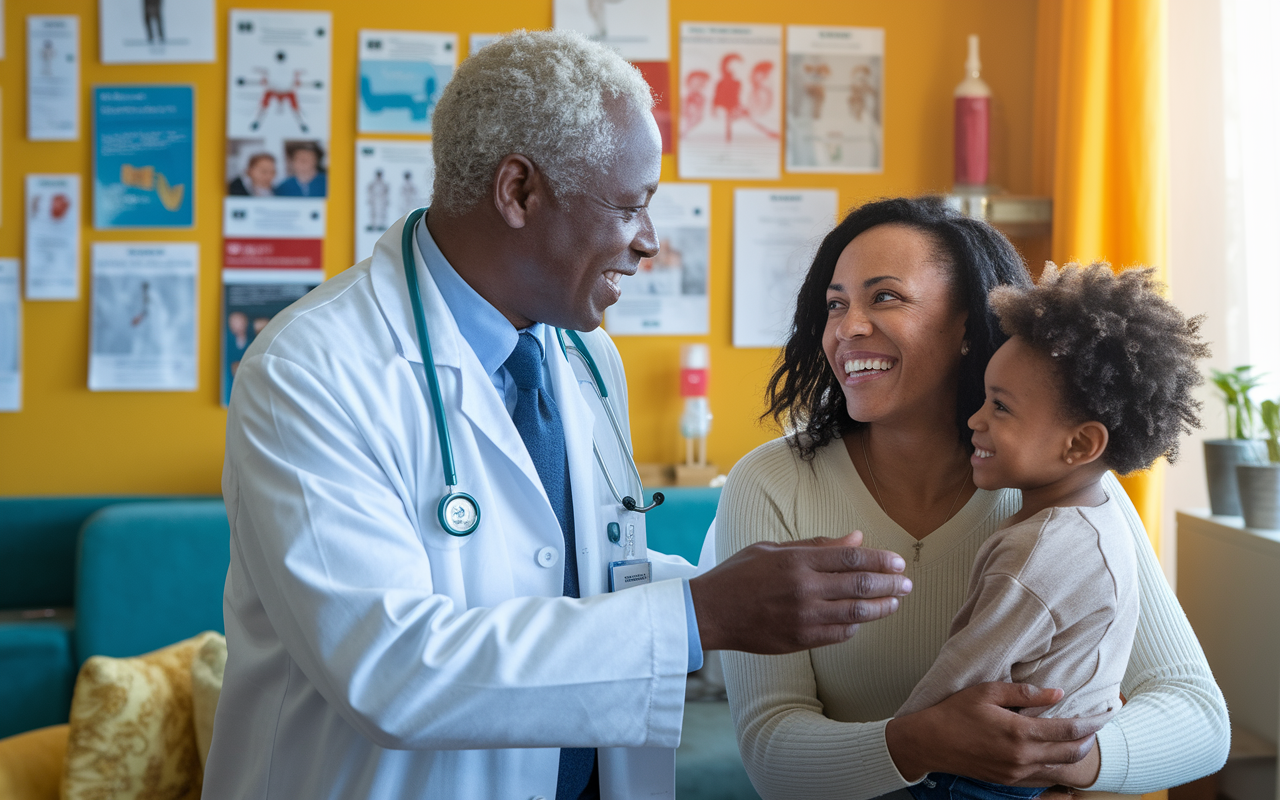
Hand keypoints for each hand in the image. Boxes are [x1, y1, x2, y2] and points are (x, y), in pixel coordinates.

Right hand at [689, 530, 910, 653]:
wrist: (709, 612)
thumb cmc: (738, 575)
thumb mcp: (772, 549)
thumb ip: (816, 545)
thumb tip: (856, 538)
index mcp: (797, 561)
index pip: (852, 558)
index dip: (880, 560)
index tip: (898, 562)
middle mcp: (804, 588)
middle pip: (860, 584)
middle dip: (890, 583)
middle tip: (907, 583)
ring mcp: (803, 617)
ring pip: (856, 613)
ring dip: (881, 607)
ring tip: (895, 602)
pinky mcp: (800, 640)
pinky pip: (839, 635)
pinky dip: (855, 626)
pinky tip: (862, 619)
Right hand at [885, 682, 1106, 786]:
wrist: (930, 742)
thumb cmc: (955, 712)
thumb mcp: (987, 692)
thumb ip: (1024, 693)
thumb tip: (1057, 693)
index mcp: (1019, 731)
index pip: (1068, 729)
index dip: (1091, 722)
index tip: (1105, 714)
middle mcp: (1022, 756)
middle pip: (1071, 752)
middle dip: (1090, 740)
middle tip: (1099, 726)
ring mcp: (1016, 772)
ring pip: (1060, 767)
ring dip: (1075, 753)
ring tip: (1083, 739)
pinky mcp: (1009, 780)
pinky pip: (1043, 776)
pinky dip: (1057, 765)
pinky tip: (1058, 754)